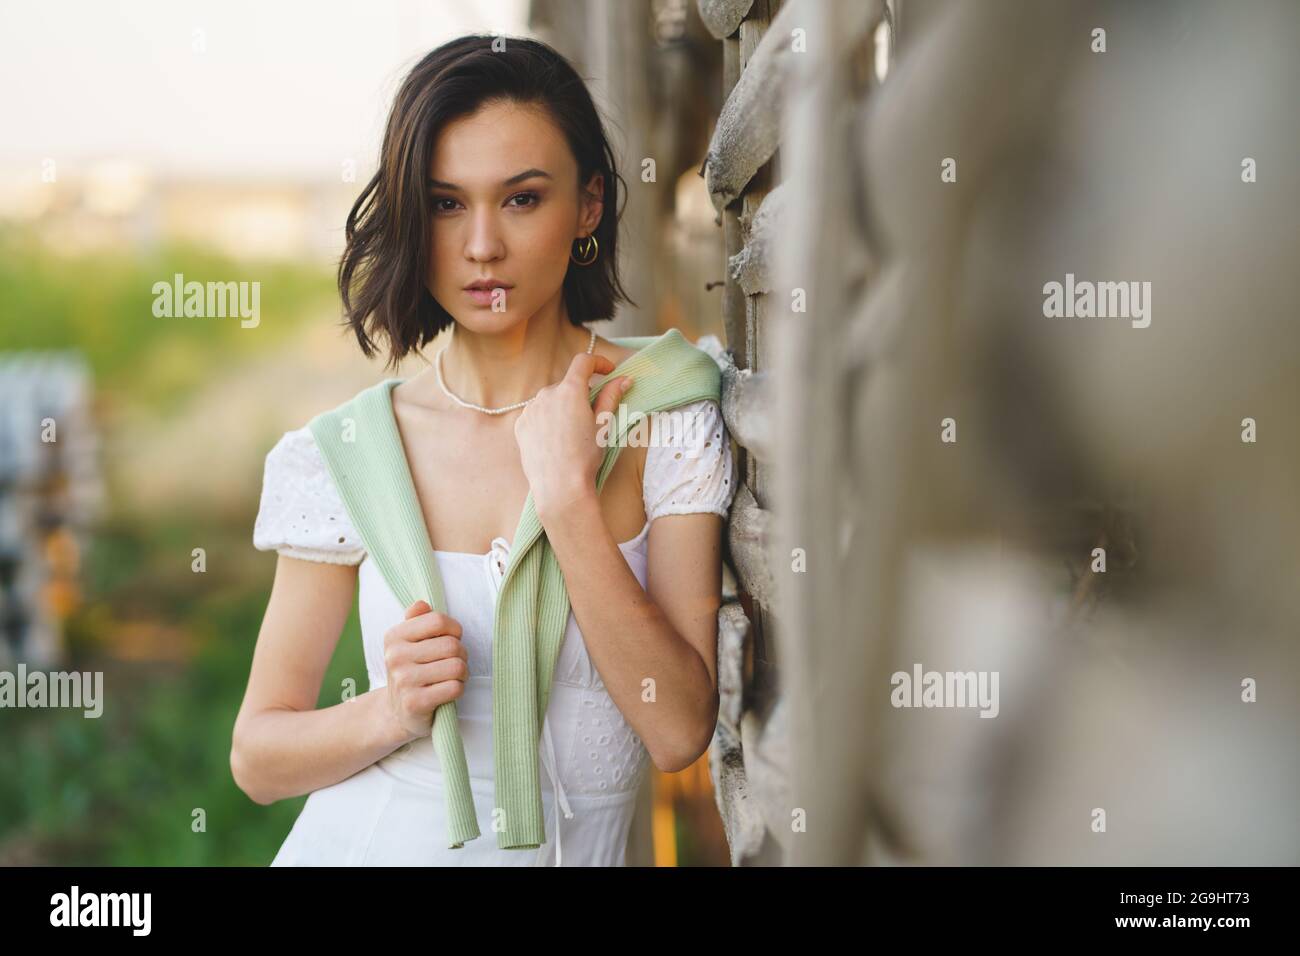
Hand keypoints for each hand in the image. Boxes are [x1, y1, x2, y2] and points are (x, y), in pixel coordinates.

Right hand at [382, 600, 467, 741]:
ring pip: (456, 666)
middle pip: (451, 645)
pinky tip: (448, 691)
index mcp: (394, 637)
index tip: (452, 639)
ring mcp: (403, 681)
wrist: (396, 712)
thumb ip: (417, 620)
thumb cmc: (412, 671)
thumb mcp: (409, 642)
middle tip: (454, 662)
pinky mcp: (415, 703)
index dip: (454, 630)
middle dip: (461, 654)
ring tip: (452, 677)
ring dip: (462, 673)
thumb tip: (422, 604)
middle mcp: (395, 657)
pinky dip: (458, 689)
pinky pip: (454, 687)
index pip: (437, 621)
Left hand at [513, 351, 632, 521]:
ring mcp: (530, 409)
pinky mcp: (521, 425)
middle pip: (567, 384)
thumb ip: (612, 397)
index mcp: (570, 391)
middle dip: (581, 393)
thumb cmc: (585, 458)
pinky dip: (548, 419)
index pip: (583, 362)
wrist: (560, 488)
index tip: (609, 371)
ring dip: (563, 406)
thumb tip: (623, 379)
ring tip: (573, 433)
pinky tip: (556, 440)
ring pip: (551, 399)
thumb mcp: (604, 426)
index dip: (599, 362)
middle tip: (593, 415)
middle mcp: (546, 395)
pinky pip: (537, 413)